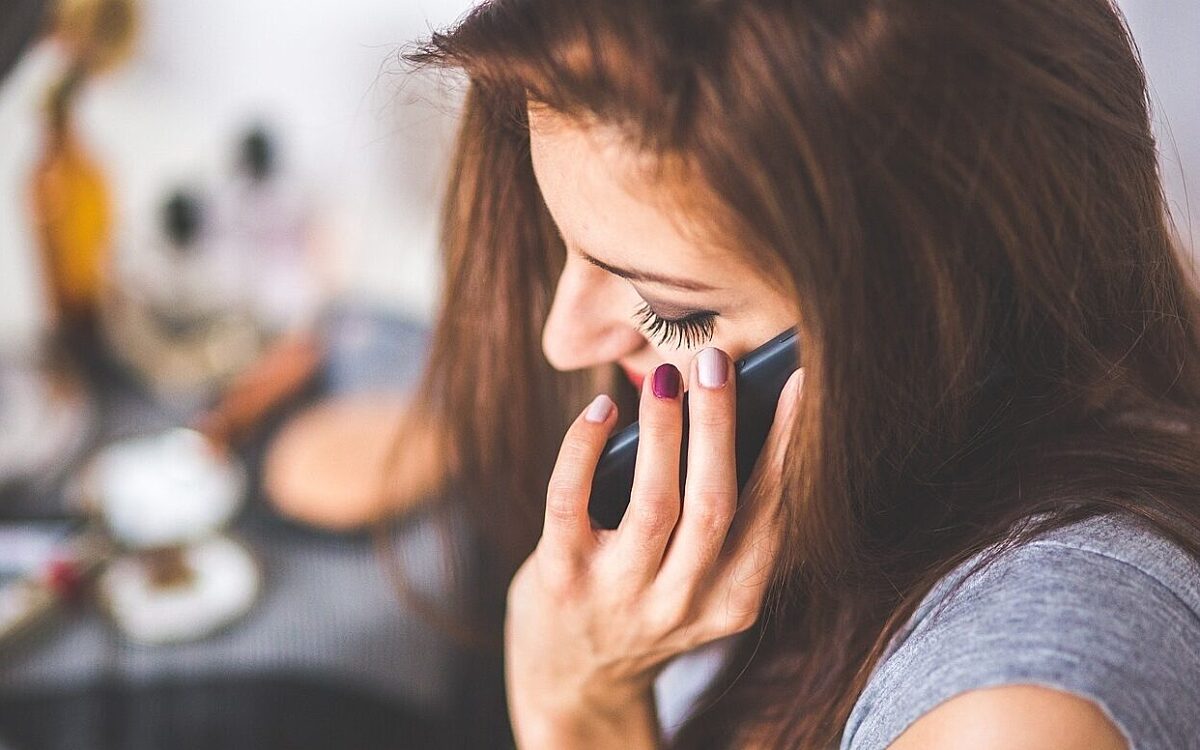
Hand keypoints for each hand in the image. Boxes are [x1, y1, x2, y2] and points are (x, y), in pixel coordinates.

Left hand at [505, 348, 803, 747]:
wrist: (574, 682)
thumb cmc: (644, 605)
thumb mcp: (700, 584)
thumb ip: (720, 524)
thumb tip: (728, 412)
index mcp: (731, 601)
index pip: (769, 515)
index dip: (785, 446)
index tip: (797, 384)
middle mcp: (681, 604)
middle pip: (714, 505)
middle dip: (719, 426)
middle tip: (716, 361)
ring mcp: (619, 595)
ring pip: (654, 503)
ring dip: (663, 430)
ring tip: (666, 376)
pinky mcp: (561, 579)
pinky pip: (571, 502)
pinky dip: (584, 449)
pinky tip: (600, 410)